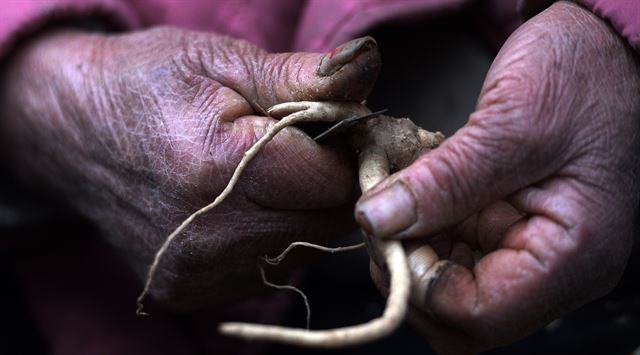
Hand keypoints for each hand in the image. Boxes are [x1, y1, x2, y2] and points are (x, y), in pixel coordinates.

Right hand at [0, 27, 379, 310]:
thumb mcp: (221, 60)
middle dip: (333, 183)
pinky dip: (275, 237)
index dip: (351, 152)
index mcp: (219, 166)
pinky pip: (269, 270)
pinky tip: (247, 204)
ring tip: (271, 172)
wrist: (72, 133)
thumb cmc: (147, 85)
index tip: (341, 130)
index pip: (335, 179)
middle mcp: (209, 234)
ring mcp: (198, 271)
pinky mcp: (190, 291)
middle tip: (306, 148)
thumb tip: (369, 69)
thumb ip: (302, 76)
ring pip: (304, 250)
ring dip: (305, 212)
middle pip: (326, 222)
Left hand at [356, 2, 638, 352]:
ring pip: (449, 287)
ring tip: (393, 203)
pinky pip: (451, 251)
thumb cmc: (580, 76)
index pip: (481, 315)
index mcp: (572, 256)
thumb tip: (377, 222)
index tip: (386, 236)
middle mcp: (552, 268)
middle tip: (383, 226)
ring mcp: (526, 249)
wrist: (596, 48)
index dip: (421, 286)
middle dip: (412, 279)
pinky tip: (410, 197)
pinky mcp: (504, 228)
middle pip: (463, 318)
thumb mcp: (513, 125)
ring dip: (412, 254)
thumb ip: (444, 182)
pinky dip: (421, 232)